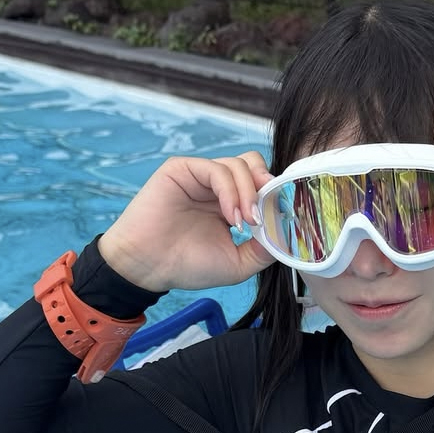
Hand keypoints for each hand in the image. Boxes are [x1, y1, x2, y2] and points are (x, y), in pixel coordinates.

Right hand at [96, 152, 278, 293]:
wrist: (148, 267)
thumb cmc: (186, 265)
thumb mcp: (237, 263)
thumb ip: (264, 249)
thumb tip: (285, 233)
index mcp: (229, 203)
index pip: (260, 184)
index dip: (274, 196)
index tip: (283, 217)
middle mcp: (215, 186)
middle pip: (253, 165)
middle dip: (266, 186)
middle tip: (265, 213)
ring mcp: (199, 176)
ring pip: (239, 165)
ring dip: (248, 194)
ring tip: (244, 223)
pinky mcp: (183, 169)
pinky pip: (216, 168)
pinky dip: (231, 190)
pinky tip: (230, 215)